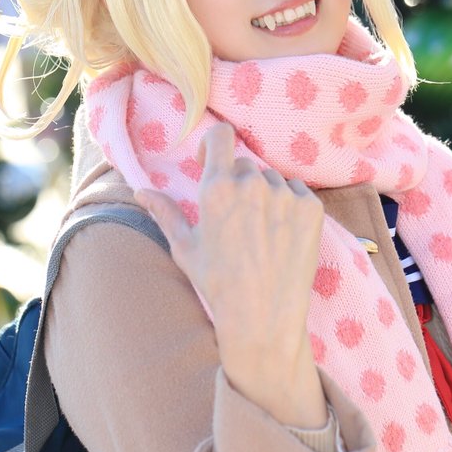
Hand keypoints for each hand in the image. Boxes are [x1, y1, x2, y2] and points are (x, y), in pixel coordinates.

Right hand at [134, 123, 326, 424]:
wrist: (262, 316)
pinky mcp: (311, 208)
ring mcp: (285, 194)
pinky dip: (290, 207)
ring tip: (260, 234)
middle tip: (237, 221)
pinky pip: (298, 192)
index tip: (213, 161)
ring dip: (266, 196)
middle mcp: (252, 183)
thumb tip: (140, 191)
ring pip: (273, 180)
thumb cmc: (217, 284)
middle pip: (246, 165)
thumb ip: (165, 212)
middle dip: (239, 184)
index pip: (221, 135)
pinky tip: (281, 236)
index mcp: (216, 188)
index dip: (215, 145)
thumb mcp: (184, 248)